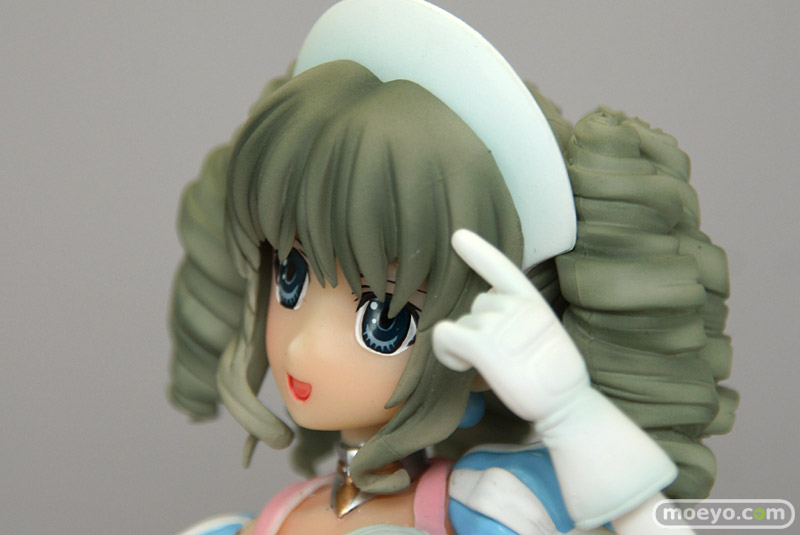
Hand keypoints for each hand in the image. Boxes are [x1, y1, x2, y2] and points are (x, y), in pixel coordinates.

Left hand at [433, 229, 677, 528]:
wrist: (564, 404)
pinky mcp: (485, 345)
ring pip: (462, 321)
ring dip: (465, 344)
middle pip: (477, 303)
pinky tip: (461, 365)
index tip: (458, 235)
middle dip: (479, 327)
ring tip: (484, 367)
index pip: (503, 268)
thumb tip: (484, 322)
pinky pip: (446, 336)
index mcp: (533, 302)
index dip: (479, 251)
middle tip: (495, 357)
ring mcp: (502, 324)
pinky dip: (446, 351)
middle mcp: (519, 306)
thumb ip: (517, 321)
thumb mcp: (541, 338)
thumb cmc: (551, 378)